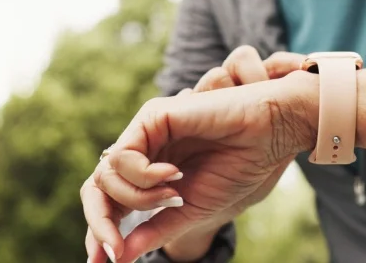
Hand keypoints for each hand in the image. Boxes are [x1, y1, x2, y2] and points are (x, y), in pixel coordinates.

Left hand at [82, 55, 318, 262]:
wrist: (269, 136)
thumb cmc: (238, 168)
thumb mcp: (190, 211)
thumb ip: (155, 230)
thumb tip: (119, 257)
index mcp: (151, 174)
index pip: (110, 202)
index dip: (101, 231)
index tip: (104, 262)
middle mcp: (143, 150)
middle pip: (96, 187)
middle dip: (100, 223)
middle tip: (114, 250)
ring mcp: (146, 132)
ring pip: (106, 175)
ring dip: (138, 198)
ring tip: (175, 195)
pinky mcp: (152, 116)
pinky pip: (122, 156)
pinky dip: (143, 176)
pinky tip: (174, 174)